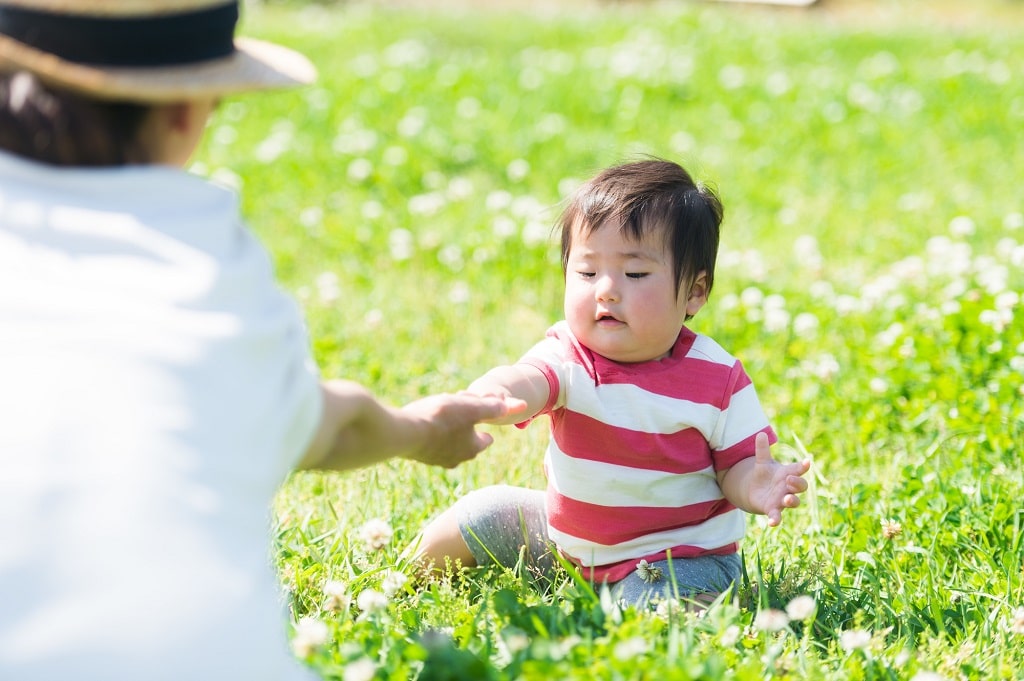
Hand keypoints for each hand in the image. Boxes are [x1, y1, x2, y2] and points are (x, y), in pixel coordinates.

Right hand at [399, 392, 525, 467]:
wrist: (404, 432)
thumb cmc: (442, 419)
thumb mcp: (471, 408)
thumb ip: (494, 408)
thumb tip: (519, 406)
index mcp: (472, 448)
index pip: (485, 440)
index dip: (485, 426)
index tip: (481, 415)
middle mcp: (456, 458)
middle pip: (467, 440)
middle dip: (466, 425)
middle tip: (461, 409)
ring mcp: (436, 459)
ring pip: (448, 441)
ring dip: (448, 428)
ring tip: (442, 412)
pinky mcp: (419, 455)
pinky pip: (431, 441)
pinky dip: (432, 431)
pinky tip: (424, 420)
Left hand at [744, 432, 810, 526]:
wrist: (755, 490)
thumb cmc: (764, 475)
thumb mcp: (762, 462)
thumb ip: (762, 450)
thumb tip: (761, 434)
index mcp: (788, 474)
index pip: (799, 469)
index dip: (803, 466)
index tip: (807, 462)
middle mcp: (788, 488)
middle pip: (800, 487)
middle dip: (797, 483)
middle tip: (789, 479)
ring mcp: (782, 500)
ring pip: (793, 502)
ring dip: (792, 501)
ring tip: (787, 499)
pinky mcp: (772, 509)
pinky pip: (777, 516)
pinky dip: (775, 519)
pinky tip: (772, 523)